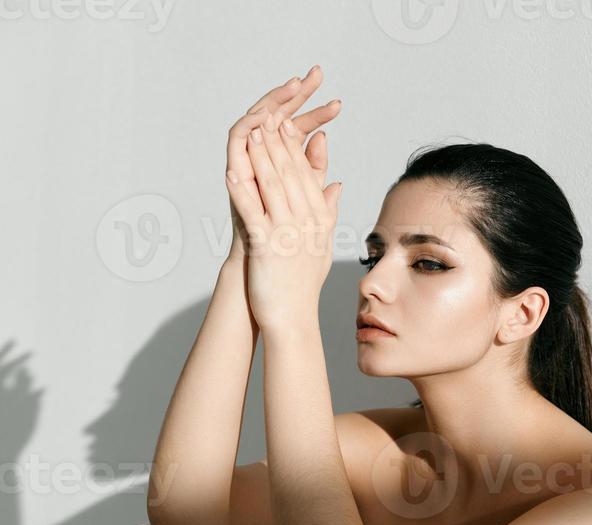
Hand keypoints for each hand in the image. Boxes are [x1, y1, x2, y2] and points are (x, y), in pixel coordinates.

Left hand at [225, 103, 341, 334]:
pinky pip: (252, 213)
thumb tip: (335, 182)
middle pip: (290, 173)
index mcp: (319, 218)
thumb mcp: (322, 243)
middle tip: (266, 116)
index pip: (306, 173)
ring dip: (260, 157)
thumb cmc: (303, 283)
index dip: (293, 145)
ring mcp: (286, 233)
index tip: (283, 123)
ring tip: (250, 134)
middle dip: (277, 141)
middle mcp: (306, 222)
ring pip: (272, 186)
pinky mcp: (266, 247)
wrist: (293, 317)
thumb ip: (328, 210)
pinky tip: (232, 173)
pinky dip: (241, 191)